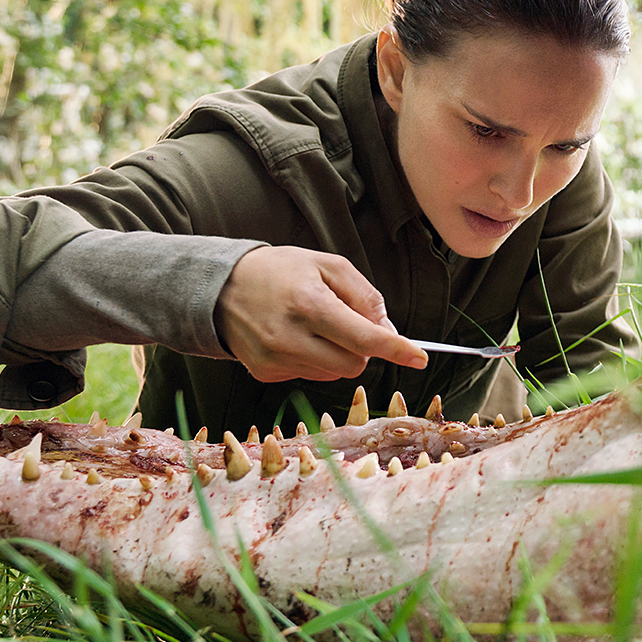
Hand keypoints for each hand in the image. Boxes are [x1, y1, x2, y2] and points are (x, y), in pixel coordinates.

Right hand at [214, 245, 426, 382]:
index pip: (364, 338)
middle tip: (350, 321)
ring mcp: (274, 360)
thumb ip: (364, 296)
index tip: (420, 357)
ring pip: (334, 373)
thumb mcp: (328, 266)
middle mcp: (289, 338)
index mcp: (309, 305)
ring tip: (316, 325)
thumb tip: (388, 330)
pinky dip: (316, 359)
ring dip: (339, 354)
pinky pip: (311, 375)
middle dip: (364, 348)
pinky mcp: (265, 373)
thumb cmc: (282, 271)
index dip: (396, 349)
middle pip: (354, 364)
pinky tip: (298, 337)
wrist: (221, 287)